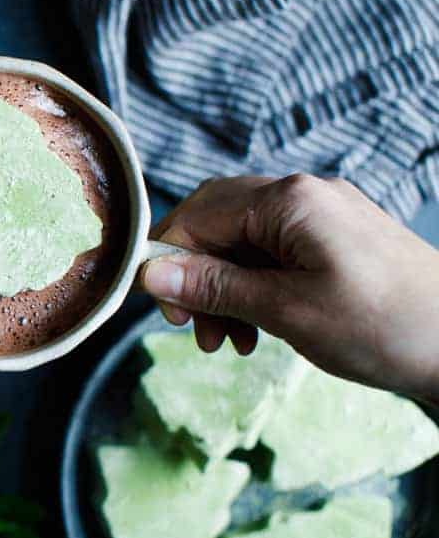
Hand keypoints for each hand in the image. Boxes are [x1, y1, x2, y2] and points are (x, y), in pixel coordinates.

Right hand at [139, 174, 438, 402]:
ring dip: (222, 289)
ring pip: (241, 242)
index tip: (168, 312)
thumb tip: (151, 272)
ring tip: (227, 341)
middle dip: (195, 277)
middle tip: (193, 328)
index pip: (198, 214)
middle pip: (216, 222)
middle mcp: (303, 196)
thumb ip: (215, 287)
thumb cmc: (386, 326)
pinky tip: (256, 329)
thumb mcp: (287, 311)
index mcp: (289, 202)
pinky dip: (252, 289)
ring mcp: (321, 216)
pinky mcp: (335, 240)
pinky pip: (272, 255)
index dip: (171, 261)